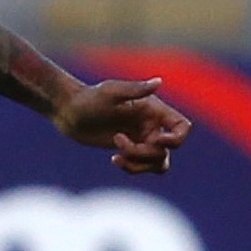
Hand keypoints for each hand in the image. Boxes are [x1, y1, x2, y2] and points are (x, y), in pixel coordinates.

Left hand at [54, 76, 192, 174]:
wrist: (68, 111)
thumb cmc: (88, 98)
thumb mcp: (110, 93)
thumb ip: (135, 89)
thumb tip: (159, 82)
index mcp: (153, 111)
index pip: (182, 127)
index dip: (175, 140)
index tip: (154, 141)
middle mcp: (151, 125)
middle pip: (166, 151)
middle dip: (144, 154)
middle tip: (118, 141)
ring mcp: (141, 139)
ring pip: (158, 163)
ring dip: (139, 165)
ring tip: (117, 157)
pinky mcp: (129, 150)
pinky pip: (142, 167)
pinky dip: (132, 168)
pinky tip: (114, 159)